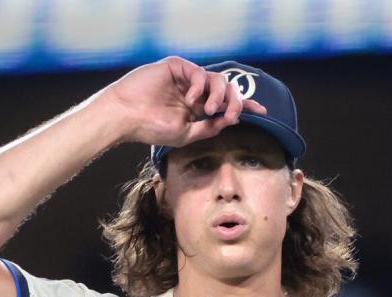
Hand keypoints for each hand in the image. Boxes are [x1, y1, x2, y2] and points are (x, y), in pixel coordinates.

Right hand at [104, 56, 266, 148]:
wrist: (127, 117)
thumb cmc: (151, 128)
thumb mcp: (187, 134)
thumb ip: (209, 127)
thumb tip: (232, 120)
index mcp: (197, 107)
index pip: (226, 104)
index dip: (245, 106)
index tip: (263, 111)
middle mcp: (194, 91)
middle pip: (226, 90)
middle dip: (235, 101)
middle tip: (233, 114)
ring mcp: (186, 78)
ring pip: (216, 79)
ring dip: (219, 95)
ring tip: (209, 110)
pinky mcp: (177, 66)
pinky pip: (199, 72)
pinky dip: (200, 86)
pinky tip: (192, 99)